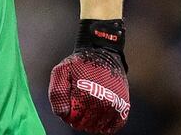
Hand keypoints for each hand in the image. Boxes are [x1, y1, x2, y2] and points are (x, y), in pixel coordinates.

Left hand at [49, 19, 129, 134]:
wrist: (103, 53)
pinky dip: (105, 126)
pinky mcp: (124, 106)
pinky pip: (114, 127)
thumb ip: (57, 93)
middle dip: (77, 118)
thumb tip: (62, 114)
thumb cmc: (80, 63)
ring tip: (87, 109)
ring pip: (97, 127)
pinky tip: (99, 117)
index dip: (67, 114)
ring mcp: (114, 105)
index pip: (71, 119)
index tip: (68, 104)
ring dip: (90, 122)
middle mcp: (101, 102)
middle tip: (77, 106)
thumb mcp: (61, 71)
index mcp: (85, 94)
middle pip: (84, 124)